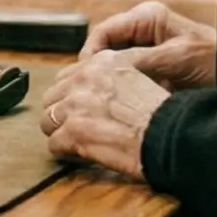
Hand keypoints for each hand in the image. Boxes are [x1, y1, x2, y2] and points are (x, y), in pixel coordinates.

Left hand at [44, 52, 170, 182]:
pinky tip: (80, 154)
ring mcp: (76, 104)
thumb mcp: (140, 78)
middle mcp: (85, 78)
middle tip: (77, 127)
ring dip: (61, 133)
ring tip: (78, 142)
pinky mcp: (73, 130)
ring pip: (48, 121)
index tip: (80, 108)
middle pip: (53, 98)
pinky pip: (54, 144)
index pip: (67, 76)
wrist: (168, 133)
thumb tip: (101, 92)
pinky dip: (65, 152)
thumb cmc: (162, 113)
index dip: (72, 96)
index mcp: (102, 62)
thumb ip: (114, 78)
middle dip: (62, 114)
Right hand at [81, 0, 216, 90]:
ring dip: (112, 84)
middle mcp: (145, 31)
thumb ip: (140, 60)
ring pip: (115, 68)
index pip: (103, 33)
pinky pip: (130, 81)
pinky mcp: (155, 71)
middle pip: (105, 51)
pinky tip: (128, 105)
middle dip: (98, 72)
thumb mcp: (175, 58)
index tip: (87, 77)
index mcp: (147, 17)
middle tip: (92, 93)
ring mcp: (149, 51)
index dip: (90, 55)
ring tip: (108, 101)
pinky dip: (127, 93)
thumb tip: (105, 68)